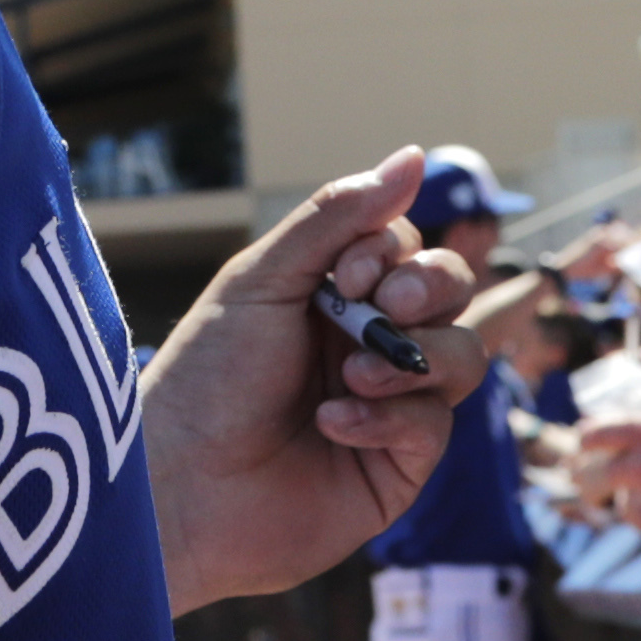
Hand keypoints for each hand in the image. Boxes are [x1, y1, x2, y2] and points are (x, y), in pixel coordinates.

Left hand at [141, 152, 482, 612]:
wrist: (179, 485)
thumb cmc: (206, 379)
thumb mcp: (263, 281)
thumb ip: (338, 217)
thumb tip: (415, 154)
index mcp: (332, 294)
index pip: (407, 246)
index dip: (393, 252)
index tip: (347, 275)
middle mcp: (367, 344)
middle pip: (451, 291)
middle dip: (429, 287)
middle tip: (383, 306)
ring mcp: (389, 405)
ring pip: (461, 356)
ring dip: (412, 357)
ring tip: (350, 376)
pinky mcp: (397, 467)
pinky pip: (435, 425)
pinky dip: (390, 417)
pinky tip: (333, 425)